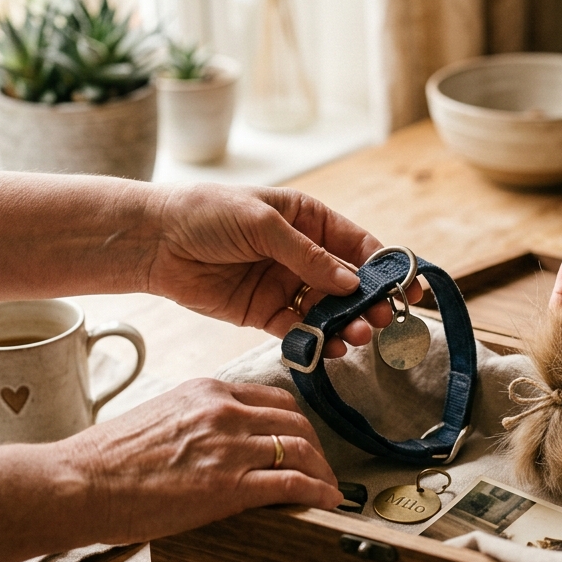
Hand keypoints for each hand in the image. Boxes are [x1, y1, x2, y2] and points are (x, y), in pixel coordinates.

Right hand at [63, 379, 342, 544]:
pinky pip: (294, 483)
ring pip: (302, 449)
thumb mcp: (159, 416)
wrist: (78, 484)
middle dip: (316, 446)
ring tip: (329, 489)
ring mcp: (229, 446)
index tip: (301, 441)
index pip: (272, 398)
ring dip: (323, 471)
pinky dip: (319, 492)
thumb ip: (196, 421)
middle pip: (295, 421)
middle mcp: (224, 411)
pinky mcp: (230, 486)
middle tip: (321, 468)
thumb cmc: (106, 460)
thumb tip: (217, 444)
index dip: (295, 423)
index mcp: (206, 391)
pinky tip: (328, 502)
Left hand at [146, 184, 417, 356]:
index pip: (357, 245)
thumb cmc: (207, 214)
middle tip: (383, 319)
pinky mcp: (265, 313)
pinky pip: (300, 330)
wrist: (155, 241)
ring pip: (329, 310)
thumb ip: (308, 256)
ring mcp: (285, 285)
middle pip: (349, 283)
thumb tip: (350, 283)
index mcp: (308, 220)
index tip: (407, 287)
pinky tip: (332, 348)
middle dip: (370, 302)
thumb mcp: (263, 224)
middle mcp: (303, 254)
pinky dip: (318, 340)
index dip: (385, 266)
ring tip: (358, 336)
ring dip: (347, 324)